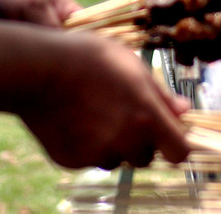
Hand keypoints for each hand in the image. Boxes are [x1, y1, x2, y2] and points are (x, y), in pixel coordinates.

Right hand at [20, 33, 191, 169]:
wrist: (37, 70)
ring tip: (93, 112)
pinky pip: (89, 159)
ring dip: (112, 144)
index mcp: (147, 116)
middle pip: (145, 157)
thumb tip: (183, 111)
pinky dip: (86, 146)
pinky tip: (74, 119)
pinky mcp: (73, 161)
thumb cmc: (89, 58)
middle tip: (121, 113)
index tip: (167, 135)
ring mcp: (98, 154)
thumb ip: (160, 93)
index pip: (179, 152)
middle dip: (139, 141)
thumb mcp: (131, 64)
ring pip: (116, 159)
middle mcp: (126, 141)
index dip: (176, 145)